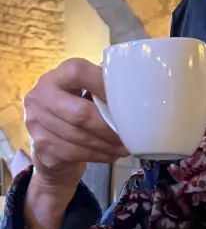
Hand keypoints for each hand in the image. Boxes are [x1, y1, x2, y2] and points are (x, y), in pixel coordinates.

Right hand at [22, 59, 128, 228]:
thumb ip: (104, 91)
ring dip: (107, 145)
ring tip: (125, 148)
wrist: (51, 151)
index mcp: (56, 77)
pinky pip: (76, 152)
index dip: (103, 85)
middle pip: (80, 114)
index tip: (126, 101)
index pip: (78, 72)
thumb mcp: (86, 97)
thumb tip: (146, 94)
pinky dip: (99, 155)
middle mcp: (39, 96)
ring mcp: (36, 123)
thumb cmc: (78, 116)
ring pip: (79, 137)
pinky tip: (111, 155)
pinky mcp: (41, 147)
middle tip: (130, 136)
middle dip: (109, 128)